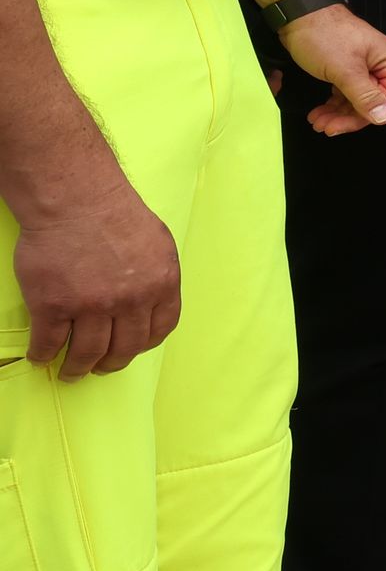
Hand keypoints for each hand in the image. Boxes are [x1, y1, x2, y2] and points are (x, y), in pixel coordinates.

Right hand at [17, 186, 179, 377]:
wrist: (74, 198)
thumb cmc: (115, 213)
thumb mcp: (158, 244)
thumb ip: (157, 275)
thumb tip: (153, 300)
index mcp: (161, 284)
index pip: (159, 330)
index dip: (143, 345)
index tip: (131, 349)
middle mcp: (130, 300)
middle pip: (124, 348)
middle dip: (111, 364)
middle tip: (100, 369)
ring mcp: (91, 306)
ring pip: (87, 353)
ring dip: (78, 368)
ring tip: (71, 372)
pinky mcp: (53, 305)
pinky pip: (49, 343)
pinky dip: (43, 355)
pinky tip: (40, 358)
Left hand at [279, 5, 385, 136]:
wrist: (299, 16)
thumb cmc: (324, 36)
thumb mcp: (345, 70)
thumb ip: (366, 96)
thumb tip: (385, 117)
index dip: (368, 114)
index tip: (342, 123)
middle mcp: (383, 65)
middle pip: (374, 102)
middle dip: (348, 116)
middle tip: (325, 126)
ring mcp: (366, 68)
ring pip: (358, 101)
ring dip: (338, 114)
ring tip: (317, 121)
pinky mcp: (349, 70)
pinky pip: (348, 94)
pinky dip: (334, 105)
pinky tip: (320, 112)